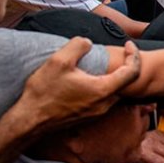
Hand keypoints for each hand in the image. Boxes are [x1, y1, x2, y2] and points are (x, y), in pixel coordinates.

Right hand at [21, 38, 139, 131]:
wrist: (29, 120)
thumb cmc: (44, 92)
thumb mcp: (59, 60)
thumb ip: (78, 45)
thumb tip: (87, 42)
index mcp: (103, 90)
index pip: (132, 71)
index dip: (133, 54)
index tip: (128, 45)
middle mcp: (104, 104)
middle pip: (126, 83)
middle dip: (127, 65)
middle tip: (122, 52)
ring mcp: (97, 113)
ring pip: (115, 92)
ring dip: (115, 77)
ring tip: (106, 64)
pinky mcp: (89, 117)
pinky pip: (104, 99)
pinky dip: (105, 86)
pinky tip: (91, 78)